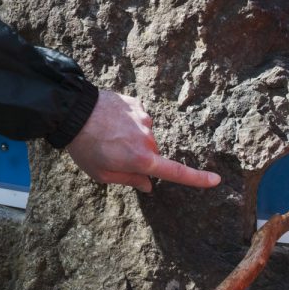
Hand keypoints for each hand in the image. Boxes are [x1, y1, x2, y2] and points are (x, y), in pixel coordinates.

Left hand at [66, 90, 219, 191]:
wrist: (73, 112)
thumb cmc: (84, 148)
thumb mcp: (102, 174)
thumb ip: (129, 180)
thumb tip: (149, 186)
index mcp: (141, 160)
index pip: (176, 172)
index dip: (197, 179)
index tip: (216, 180)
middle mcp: (148, 139)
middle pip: (152, 153)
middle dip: (138, 156)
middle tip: (112, 152)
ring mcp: (144, 119)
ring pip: (144, 134)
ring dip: (131, 136)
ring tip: (106, 134)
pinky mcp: (137, 104)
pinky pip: (138, 117)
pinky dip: (127, 121)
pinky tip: (109, 120)